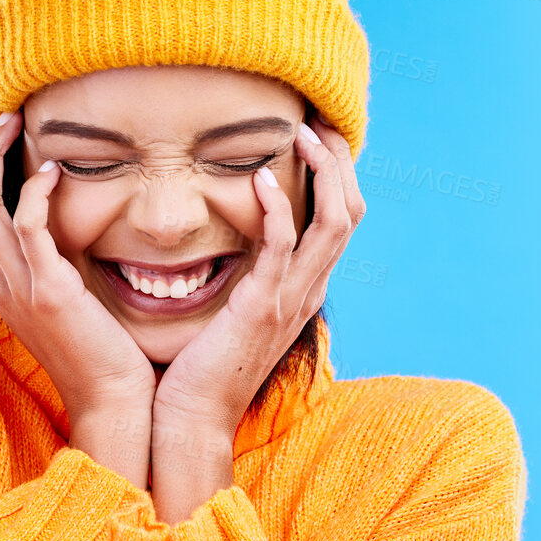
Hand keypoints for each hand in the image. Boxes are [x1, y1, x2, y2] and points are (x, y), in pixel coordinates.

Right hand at [0, 93, 158, 427]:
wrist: (112, 399)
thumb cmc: (96, 346)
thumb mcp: (56, 295)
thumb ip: (42, 259)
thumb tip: (46, 218)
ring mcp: (17, 287)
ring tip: (13, 121)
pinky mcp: (49, 293)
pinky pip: (28, 231)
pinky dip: (34, 194)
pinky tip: (52, 169)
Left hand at [151, 112, 365, 438]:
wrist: (190, 419)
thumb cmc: (197, 368)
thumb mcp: (230, 312)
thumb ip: (240, 276)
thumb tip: (224, 240)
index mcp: (303, 289)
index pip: (340, 220)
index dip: (336, 174)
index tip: (314, 135)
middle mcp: (308, 291)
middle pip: (351, 212)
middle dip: (339, 161)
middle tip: (317, 120)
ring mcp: (290, 300)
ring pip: (334, 223)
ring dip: (322, 172)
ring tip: (299, 134)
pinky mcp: (261, 308)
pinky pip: (283, 248)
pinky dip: (280, 208)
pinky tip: (261, 178)